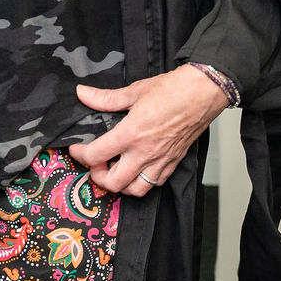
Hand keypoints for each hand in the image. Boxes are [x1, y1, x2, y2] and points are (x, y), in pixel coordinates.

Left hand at [66, 66, 229, 196]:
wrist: (202, 94)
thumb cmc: (172, 91)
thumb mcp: (133, 91)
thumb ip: (105, 98)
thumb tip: (83, 93)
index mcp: (131, 134)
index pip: (96, 155)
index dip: (80, 155)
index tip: (77, 149)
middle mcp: (145, 152)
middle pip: (114, 183)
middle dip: (97, 177)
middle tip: (94, 164)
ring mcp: (160, 160)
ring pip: (136, 190)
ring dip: (121, 185)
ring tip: (114, 170)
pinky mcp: (173, 162)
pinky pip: (155, 183)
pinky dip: (142, 182)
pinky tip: (136, 169)